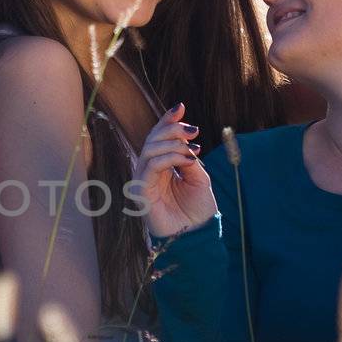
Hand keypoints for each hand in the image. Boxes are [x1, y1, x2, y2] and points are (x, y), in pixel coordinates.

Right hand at [135, 104, 216, 237]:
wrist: (196, 235)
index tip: (181, 106)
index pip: (159, 137)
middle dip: (172, 128)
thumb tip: (185, 140)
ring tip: (193, 150)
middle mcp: (151, 170)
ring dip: (173, 143)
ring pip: (150, 149)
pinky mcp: (142, 191)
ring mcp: (144, 180)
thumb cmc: (197, 209)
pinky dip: (169, 157)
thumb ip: (189, 158)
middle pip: (152, 138)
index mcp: (163, 165)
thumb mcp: (199, 177)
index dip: (167, 120)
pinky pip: (151, 165)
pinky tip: (187, 160)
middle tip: (194, 130)